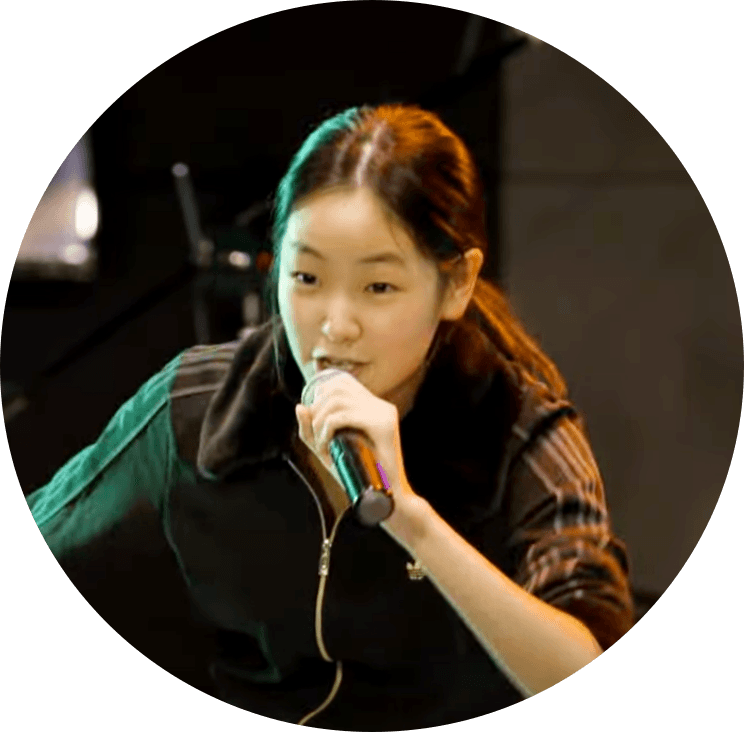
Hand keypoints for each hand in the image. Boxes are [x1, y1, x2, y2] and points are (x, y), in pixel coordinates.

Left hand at [295, 371, 415, 509]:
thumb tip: (300, 406)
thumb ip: (311, 429)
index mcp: (374, 407)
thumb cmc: (359, 476)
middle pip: (336, 388)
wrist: (386, 498)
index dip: (322, 393)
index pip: (343, 382)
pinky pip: (343, 416)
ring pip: (337, 400)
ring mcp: (383, 413)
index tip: (315, 419)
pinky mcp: (382, 425)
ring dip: (320, 421)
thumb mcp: (328, 449)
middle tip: (316, 436)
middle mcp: (380, 405)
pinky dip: (327, 429)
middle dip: (316, 410)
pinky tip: (326, 446)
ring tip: (321, 444)